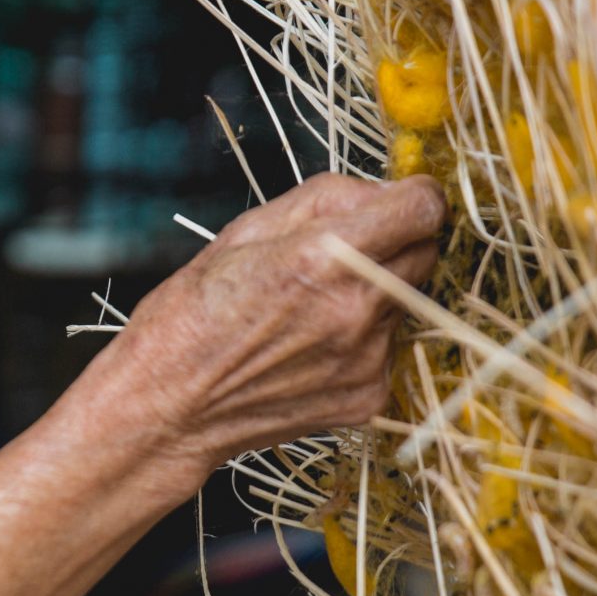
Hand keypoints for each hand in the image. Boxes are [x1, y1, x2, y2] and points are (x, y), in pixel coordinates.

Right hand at [84, 172, 446, 478]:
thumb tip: (383, 190)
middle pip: (425, 253)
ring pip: (405, 301)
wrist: (171, 406)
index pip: (423, 209)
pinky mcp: (370, 396)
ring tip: (313, 307)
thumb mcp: (246, 230)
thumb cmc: (194, 314)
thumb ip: (325, 199)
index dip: (417, 196)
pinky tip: (312, 346)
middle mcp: (357, 310)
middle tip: (349, 251)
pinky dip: (363, 339)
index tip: (404, 198)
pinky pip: (388, 348)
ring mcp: (368, 359)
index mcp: (325, 257)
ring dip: (377, 292)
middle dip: (398, 240)